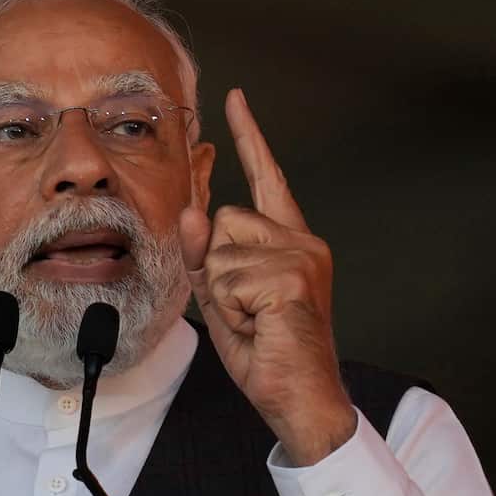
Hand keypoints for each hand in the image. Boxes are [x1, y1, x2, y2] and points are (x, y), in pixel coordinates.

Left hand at [179, 89, 355, 465]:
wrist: (299, 396)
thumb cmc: (266, 350)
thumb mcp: (223, 298)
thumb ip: (205, 255)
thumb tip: (193, 212)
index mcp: (289, 240)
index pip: (267, 178)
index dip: (249, 137)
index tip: (235, 99)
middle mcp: (302, 240)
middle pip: (224, 221)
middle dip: (216, 270)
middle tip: (246, 310)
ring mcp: (301, 256)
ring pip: (220, 251)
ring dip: (222, 293)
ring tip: (254, 320)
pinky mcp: (291, 276)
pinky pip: (226, 278)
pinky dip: (231, 310)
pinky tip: (260, 327)